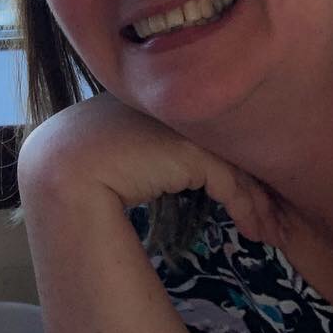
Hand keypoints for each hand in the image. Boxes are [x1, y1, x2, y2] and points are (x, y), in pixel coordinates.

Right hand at [18, 93, 285, 244]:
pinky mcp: (187, 147)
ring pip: (229, 160)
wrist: (59, 170)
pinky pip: (226, 178)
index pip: (194, 129)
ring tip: (269, 230)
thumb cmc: (77, 171)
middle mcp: (164, 106)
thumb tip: (161, 168)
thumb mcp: (118, 158)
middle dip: (251, 182)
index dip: (224, 160)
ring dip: (256, 200)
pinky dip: (244, 204)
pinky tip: (251, 229)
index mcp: (143, 101)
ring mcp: (177, 123)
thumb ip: (146, 153)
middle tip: (273, 216)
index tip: (246, 195)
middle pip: (217, 141)